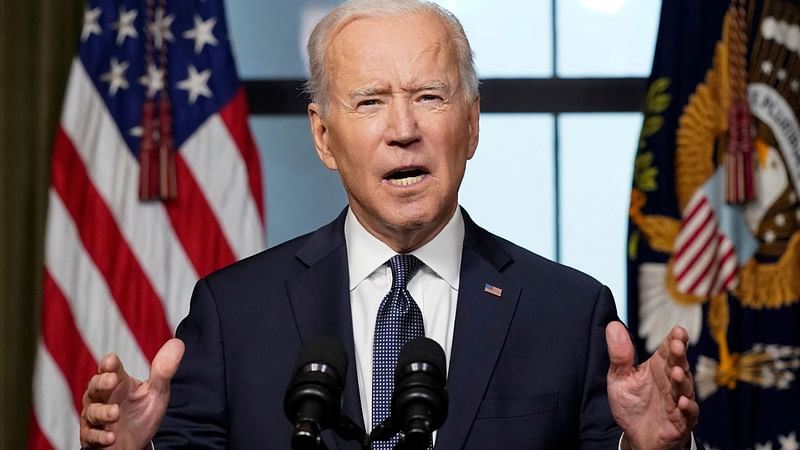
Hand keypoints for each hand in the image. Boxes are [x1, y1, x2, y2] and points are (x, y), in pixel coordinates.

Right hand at [79, 338, 184, 448]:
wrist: (135, 443)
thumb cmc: (140, 414)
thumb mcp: (156, 392)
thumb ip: (164, 370)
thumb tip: (178, 343)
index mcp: (118, 382)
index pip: (110, 368)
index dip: (109, 364)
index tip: (112, 360)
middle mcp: (103, 397)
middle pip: (96, 386)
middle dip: (102, 383)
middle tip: (111, 380)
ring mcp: (95, 418)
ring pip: (93, 411)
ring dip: (103, 412)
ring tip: (115, 413)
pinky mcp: (92, 437)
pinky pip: (92, 436)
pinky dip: (100, 436)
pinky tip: (110, 437)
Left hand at [605, 322, 697, 449]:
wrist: (635, 435)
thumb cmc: (631, 404)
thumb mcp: (619, 377)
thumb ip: (619, 354)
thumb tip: (613, 325)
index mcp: (658, 367)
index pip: (668, 350)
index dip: (674, 340)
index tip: (677, 330)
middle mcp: (671, 381)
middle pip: (678, 365)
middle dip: (679, 355)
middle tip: (677, 345)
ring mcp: (677, 401)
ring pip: (684, 388)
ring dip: (681, 380)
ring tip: (676, 371)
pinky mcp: (680, 421)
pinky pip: (688, 414)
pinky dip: (687, 408)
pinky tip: (682, 401)